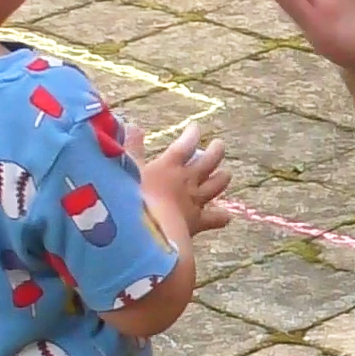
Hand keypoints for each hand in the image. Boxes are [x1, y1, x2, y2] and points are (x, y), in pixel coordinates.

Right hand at [139, 126, 232, 247]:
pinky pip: (213, 218)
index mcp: (170, 166)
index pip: (186, 145)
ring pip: (215, 186)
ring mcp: (194, 201)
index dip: (192, 135)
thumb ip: (131, 148)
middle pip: (208, 162)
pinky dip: (221, 217)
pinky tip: (227, 217)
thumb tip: (132, 125)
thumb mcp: (127, 169)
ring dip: (222, 179)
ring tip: (227, 174)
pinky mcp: (196, 222)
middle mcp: (186, 180)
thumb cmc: (133, 197)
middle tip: (219, 144)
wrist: (147, 230)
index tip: (196, 128)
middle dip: (215, 151)